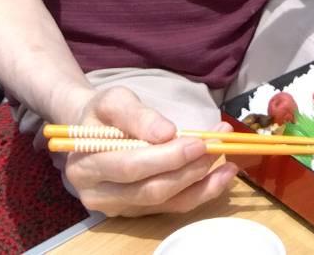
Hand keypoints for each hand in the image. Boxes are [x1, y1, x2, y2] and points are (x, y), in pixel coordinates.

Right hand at [62, 87, 236, 216]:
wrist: (92, 130)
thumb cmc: (102, 113)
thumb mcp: (114, 100)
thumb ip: (137, 115)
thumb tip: (166, 133)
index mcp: (86, 166)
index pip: (131, 167)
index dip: (167, 157)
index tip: (199, 142)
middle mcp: (98, 195)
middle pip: (150, 190)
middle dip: (188, 170)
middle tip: (217, 147)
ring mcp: (118, 208)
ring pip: (165, 203)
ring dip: (201, 184)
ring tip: (227, 163)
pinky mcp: (137, 213)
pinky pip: (172, 207)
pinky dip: (200, 193)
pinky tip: (221, 177)